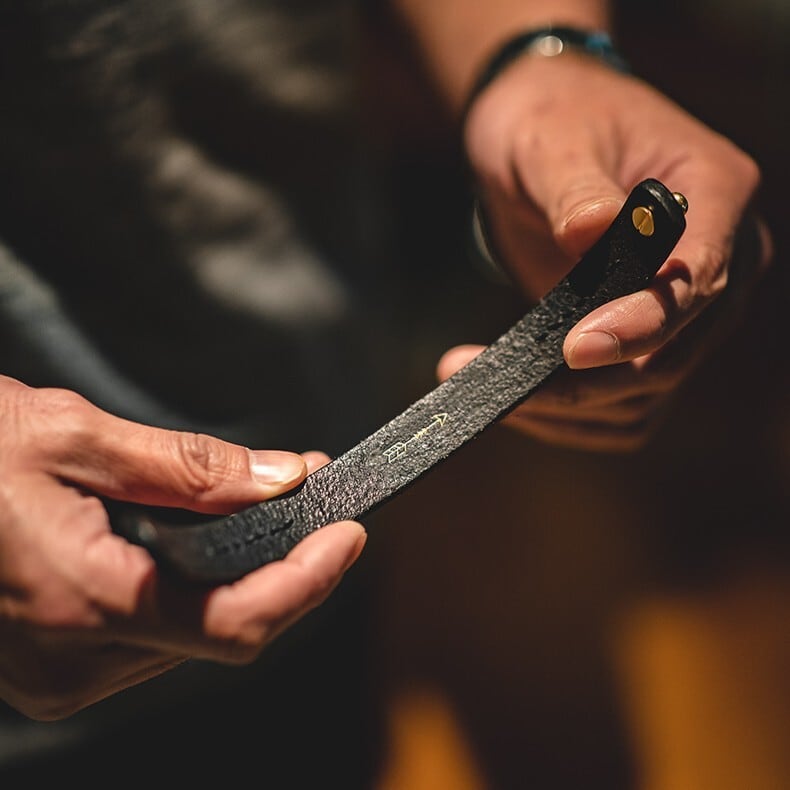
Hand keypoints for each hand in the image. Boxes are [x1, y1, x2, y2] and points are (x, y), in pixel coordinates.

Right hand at [0, 375, 365, 719]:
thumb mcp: (73, 435)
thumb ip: (187, 467)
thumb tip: (283, 479)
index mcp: (81, 603)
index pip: (238, 621)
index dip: (310, 580)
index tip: (351, 532)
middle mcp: (73, 661)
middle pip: (224, 629)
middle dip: (283, 567)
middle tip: (316, 501)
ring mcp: (59, 673)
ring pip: (192, 632)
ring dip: (238, 574)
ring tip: (262, 509)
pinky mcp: (53, 663)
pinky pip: (152, 632)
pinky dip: (192, 586)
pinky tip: (198, 538)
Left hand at [440, 51, 770, 450]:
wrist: (545, 130)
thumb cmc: (553, 118)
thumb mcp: (553, 138)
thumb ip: (575, 189)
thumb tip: (592, 232)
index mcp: (716, 192)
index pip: (697, 278)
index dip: (641, 323)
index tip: (573, 349)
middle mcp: (719, 258)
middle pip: (674, 353)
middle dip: (588, 381)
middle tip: (497, 387)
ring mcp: (687, 305)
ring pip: (650, 392)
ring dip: (572, 410)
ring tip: (489, 393)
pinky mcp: (649, 335)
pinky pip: (629, 403)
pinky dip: (577, 416)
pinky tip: (520, 402)